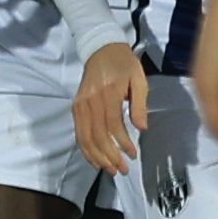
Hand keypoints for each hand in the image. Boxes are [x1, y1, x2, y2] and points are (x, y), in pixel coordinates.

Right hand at [73, 43, 147, 175]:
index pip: (113, 124)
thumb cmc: (124, 64)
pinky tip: (96, 160)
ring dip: (98, 157)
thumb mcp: (139, 79)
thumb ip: (140, 104)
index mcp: (108, 92)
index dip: (122, 143)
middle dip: (110, 156)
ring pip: (86, 137)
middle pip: (97, 135)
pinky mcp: (76, 107)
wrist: (101, 48)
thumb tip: (142, 128)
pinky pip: (79, 133)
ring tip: (111, 170)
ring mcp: (80, 104)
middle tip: (123, 170)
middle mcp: (90, 100)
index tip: (132, 155)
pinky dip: (86, 150)